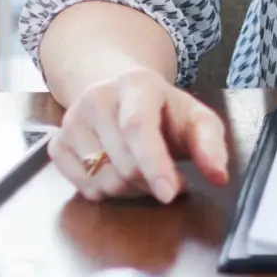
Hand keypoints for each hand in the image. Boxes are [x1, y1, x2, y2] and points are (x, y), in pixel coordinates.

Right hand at [48, 68, 230, 202]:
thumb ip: (210, 144)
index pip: (138, 126)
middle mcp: (97, 97)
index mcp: (136, 84)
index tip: (169, 193)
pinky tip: (117, 172)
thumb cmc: (163, 111)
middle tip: (167, 179)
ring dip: (131, 190)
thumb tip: (218, 175)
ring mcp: (72, 120)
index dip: (154, 164)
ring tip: (142, 172)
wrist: (120, 92)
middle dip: (151, 183)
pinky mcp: (57, 142)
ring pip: (104, 181)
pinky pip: (83, 187)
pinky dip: (105, 192)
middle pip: (124, 163)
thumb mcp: (194, 118)